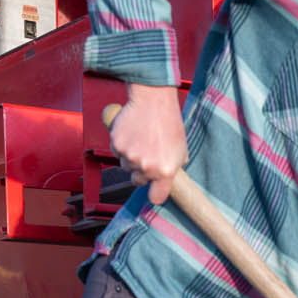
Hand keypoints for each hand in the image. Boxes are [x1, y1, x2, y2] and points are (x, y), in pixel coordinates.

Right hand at [109, 83, 187, 203]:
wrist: (153, 100)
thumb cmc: (169, 123)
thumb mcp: (181, 149)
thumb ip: (174, 166)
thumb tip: (169, 177)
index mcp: (165, 171)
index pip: (156, 197)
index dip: (154, 194)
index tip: (154, 192)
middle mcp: (146, 167)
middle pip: (137, 181)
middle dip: (140, 172)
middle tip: (147, 155)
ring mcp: (130, 157)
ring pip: (125, 166)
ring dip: (130, 157)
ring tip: (141, 139)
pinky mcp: (117, 145)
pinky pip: (116, 152)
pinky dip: (121, 145)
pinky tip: (132, 133)